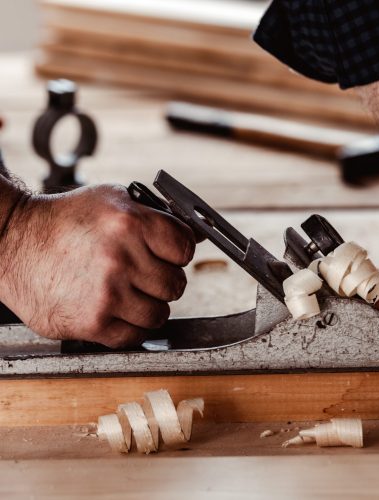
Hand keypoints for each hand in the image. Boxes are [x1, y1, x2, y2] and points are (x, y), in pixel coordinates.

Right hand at [0, 184, 194, 346]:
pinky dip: (130, 327)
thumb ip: (158, 215)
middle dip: (163, 280)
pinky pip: (135, 336)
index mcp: (131, 224)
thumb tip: (198, 234)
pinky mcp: (92, 323)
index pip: (185, 249)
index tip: (167, 254)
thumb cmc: (66, 220)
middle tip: (143, 274)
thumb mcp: (113, 199)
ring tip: (128, 292)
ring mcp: (107, 294)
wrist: (13, 243)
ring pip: (160, 313)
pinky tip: (116, 309)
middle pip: (176, 284)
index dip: (177, 252)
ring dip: (149, 306)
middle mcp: (122, 259)